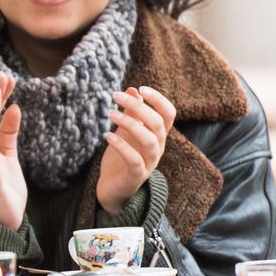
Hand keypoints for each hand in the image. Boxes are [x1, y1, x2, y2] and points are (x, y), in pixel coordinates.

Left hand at [96, 85, 175, 214]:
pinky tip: (107, 135)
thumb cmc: (121, 157)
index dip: (158, 99)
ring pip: (148, 140)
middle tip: (116, 95)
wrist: (113, 188)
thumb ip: (131, 113)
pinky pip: (134, 159)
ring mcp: (149, 163)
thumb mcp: (125, 132)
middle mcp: (158, 148)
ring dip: (129, 123)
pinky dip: (121, 146)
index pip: (169, 114)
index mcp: (158, 135)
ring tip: (110, 113)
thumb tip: (132, 89)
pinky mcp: (136, 175)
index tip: (140, 88)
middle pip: (157, 123)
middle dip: (138, 106)